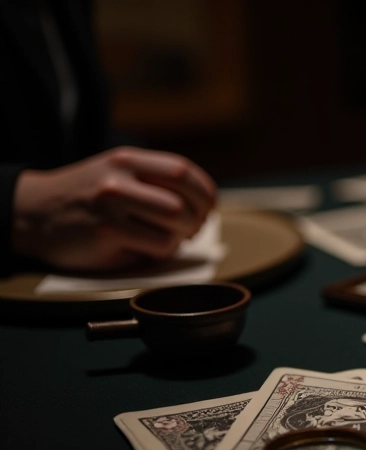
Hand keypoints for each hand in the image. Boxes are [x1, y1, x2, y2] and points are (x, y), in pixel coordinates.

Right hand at [12, 146, 216, 270]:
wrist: (33, 213)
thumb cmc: (85, 198)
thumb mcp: (115, 173)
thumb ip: (153, 179)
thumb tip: (202, 204)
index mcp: (127, 159)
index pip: (183, 170)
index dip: (205, 191)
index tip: (209, 207)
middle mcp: (120, 177)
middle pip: (184, 198)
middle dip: (198, 218)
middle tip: (192, 229)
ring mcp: (112, 204)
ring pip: (175, 221)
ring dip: (181, 236)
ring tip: (170, 238)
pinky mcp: (107, 233)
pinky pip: (159, 245)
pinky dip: (163, 251)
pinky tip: (148, 249)